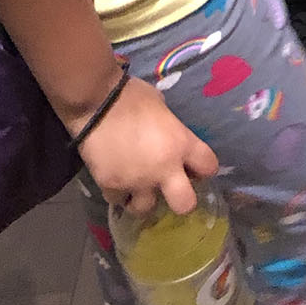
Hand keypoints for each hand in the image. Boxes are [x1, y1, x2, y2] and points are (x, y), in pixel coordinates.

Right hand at [76, 76, 218, 215]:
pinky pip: (118, 199)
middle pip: (185, 204)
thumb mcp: (162, 108)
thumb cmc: (133, 96)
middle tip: (171, 190)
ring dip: (143, 198)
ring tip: (138, 186)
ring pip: (145, 208)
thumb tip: (169, 136)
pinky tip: (116, 179)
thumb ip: (171, 129)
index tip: (194, 167)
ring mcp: (136, 182)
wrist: (96, 102)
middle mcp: (163, 169)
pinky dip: (118, 192)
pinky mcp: (110, 187)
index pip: (209, 166)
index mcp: (181, 144)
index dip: (203, 168)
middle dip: (181, 200)